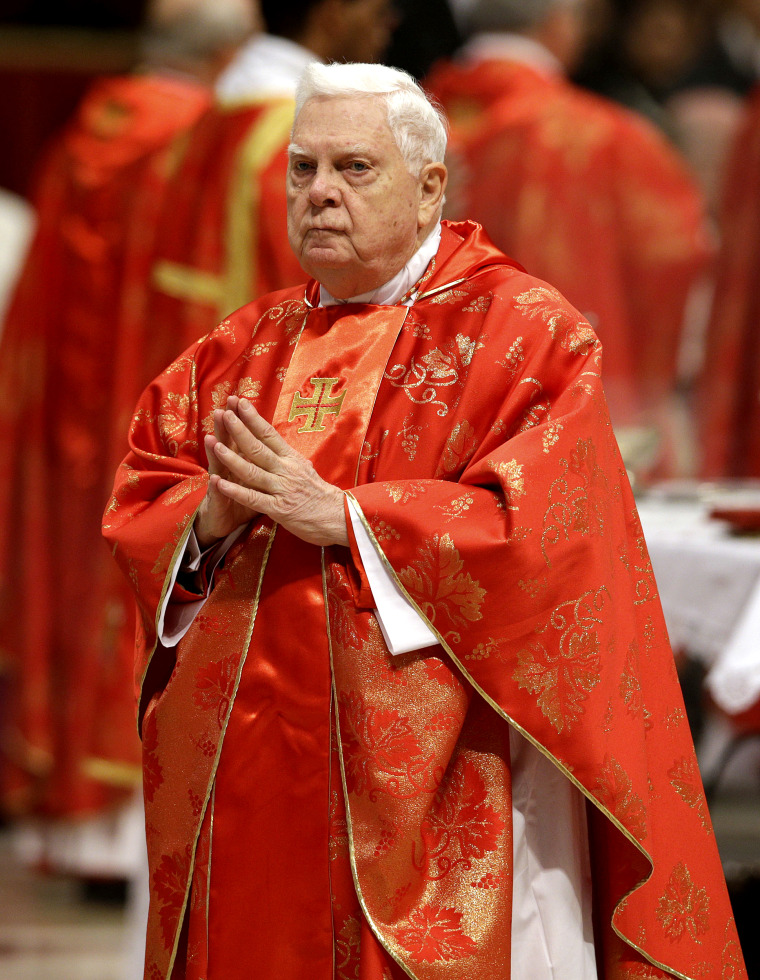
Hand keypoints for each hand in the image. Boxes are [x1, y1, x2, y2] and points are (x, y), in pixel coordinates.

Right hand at [195, 397, 257, 547]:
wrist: (223, 522)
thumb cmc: (243, 499)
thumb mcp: (257, 480)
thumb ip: (263, 463)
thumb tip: (281, 448)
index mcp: (242, 461)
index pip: (244, 437)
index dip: (244, 422)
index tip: (243, 401)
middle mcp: (228, 469)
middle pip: (228, 445)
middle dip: (227, 428)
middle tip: (224, 409)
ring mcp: (220, 484)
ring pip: (219, 466)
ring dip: (215, 452)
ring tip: (211, 437)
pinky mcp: (217, 503)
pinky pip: (218, 496)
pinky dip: (217, 488)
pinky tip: (214, 479)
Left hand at [201, 397, 348, 547]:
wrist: (340, 518)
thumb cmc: (321, 495)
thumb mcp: (306, 470)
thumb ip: (289, 460)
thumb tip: (278, 447)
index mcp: (291, 459)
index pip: (269, 434)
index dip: (253, 418)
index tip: (240, 402)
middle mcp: (285, 470)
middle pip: (258, 447)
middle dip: (239, 429)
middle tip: (224, 412)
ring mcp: (281, 489)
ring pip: (252, 470)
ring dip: (231, 457)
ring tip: (215, 444)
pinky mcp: (278, 508)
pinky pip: (253, 498)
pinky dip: (235, 490)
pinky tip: (219, 483)